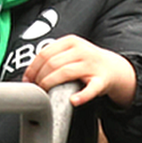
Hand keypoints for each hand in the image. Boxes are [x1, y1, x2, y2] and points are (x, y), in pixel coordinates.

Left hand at [22, 35, 136, 107]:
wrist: (113, 68)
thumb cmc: (86, 61)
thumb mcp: (71, 51)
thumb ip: (53, 56)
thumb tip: (29, 72)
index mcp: (71, 41)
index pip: (45, 53)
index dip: (33, 68)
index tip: (28, 79)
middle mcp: (82, 50)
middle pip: (53, 63)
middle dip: (40, 77)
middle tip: (36, 88)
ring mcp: (92, 65)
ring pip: (66, 72)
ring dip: (51, 84)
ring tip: (45, 93)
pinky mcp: (101, 80)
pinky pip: (91, 89)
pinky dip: (82, 96)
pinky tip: (74, 100)